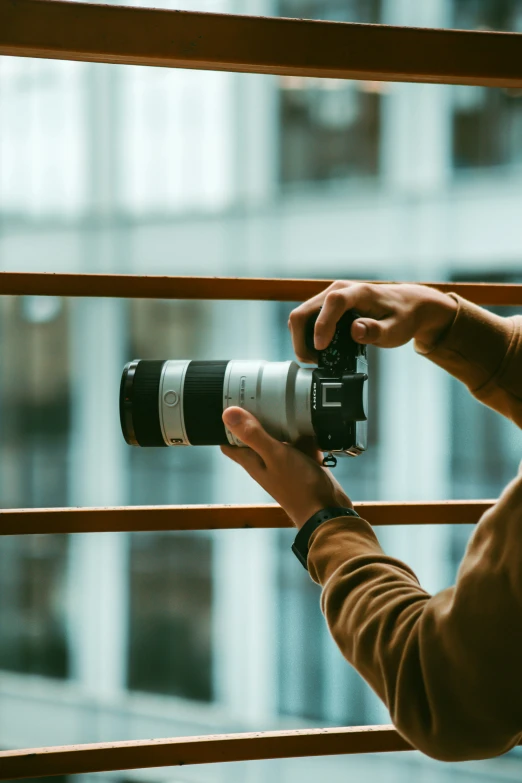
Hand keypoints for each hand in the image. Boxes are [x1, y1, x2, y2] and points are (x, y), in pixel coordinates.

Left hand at [221, 407, 352, 528]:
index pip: (229, 442)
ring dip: (281, 421)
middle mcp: (265, 460)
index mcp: (252, 460)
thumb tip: (228, 414)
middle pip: (254, 435)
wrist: (327, 510)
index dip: (226, 424)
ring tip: (283, 398)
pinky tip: (308, 419)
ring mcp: (284, 461)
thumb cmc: (298, 488)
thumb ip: (253, 435)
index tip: (229, 404)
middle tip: (258, 394)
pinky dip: (304, 431)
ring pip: (278, 436)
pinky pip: (301, 442)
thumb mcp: (274, 455)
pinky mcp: (303, 462)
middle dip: (255, 416)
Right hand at [288, 281, 457, 360]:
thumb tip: (355, 331)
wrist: (406, 305)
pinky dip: (306, 337)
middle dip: (301, 341)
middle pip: (303, 312)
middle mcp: (338, 290)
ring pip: (300, 317)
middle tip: (315, 362)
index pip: (332, 304)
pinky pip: (306, 320)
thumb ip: (376, 331)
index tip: (321, 349)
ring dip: (301, 340)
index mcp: (357, 293)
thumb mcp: (396, 329)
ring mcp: (329, 297)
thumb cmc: (402, 317)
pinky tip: (319, 350)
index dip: (322, 326)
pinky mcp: (326, 306)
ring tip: (318, 359)